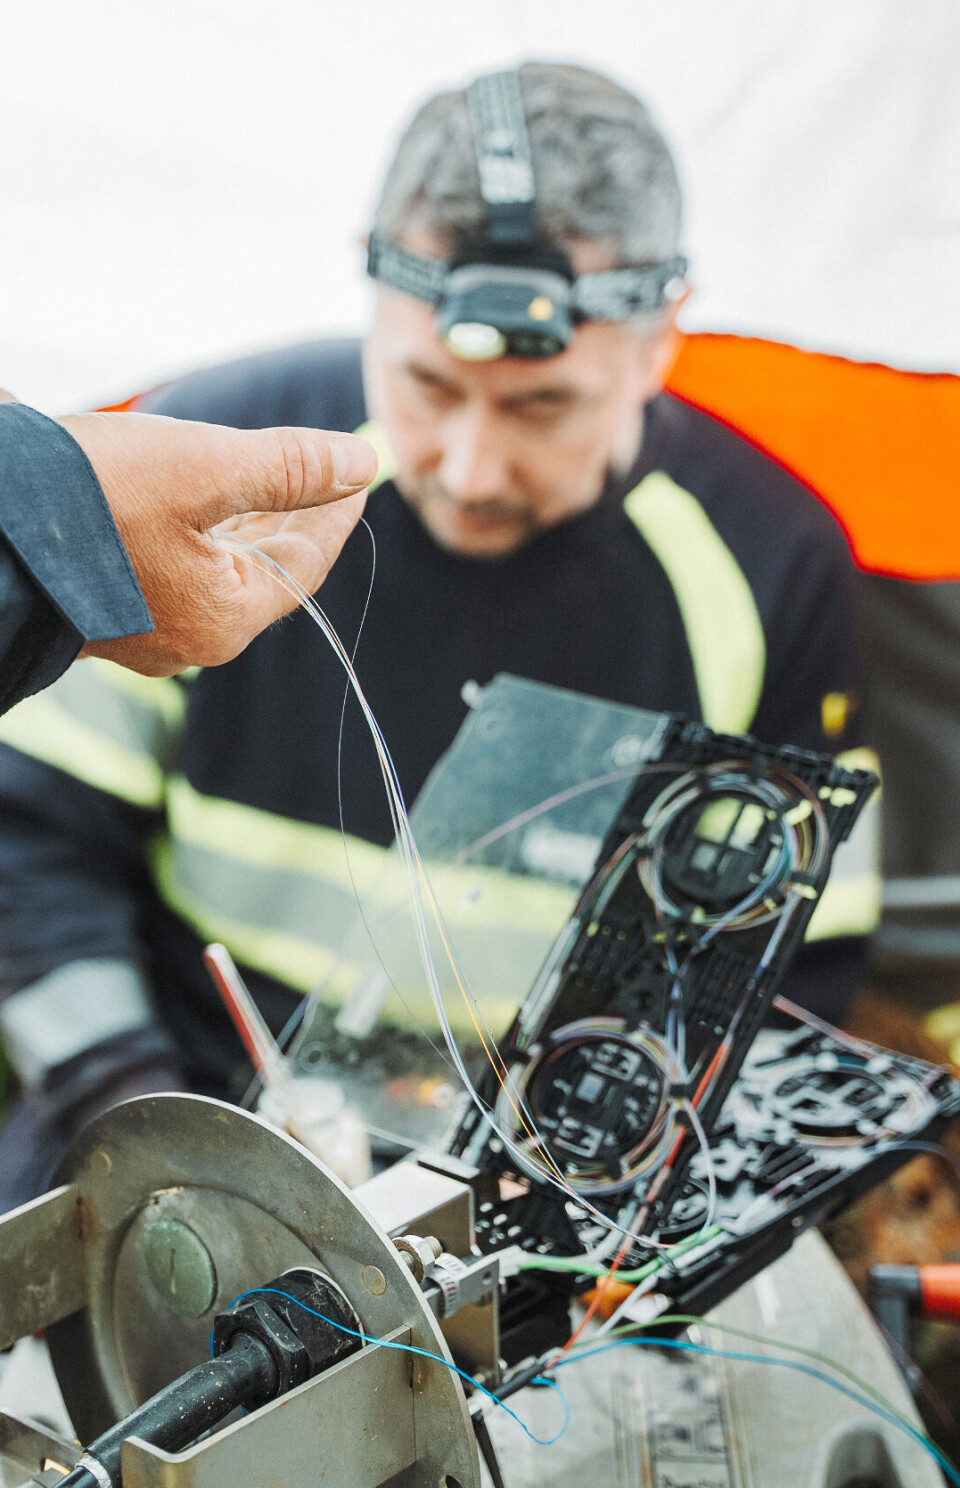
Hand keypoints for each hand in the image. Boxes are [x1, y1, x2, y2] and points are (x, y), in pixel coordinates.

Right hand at [58, 411, 376, 673]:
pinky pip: (176, 570)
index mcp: (225, 617)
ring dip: (249, 521)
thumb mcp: (203, 468)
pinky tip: (202, 500)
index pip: (307, 563)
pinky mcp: (106, 607)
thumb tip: (361, 464)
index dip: (337, 510)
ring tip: (274, 478)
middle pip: (266, 571)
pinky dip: (202, 532)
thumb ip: (289, 468)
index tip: (360, 470)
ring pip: (218, 570)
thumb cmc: (88, 501)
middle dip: (297, 515)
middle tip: (327, 472)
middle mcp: (190, 637)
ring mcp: (144, 630)